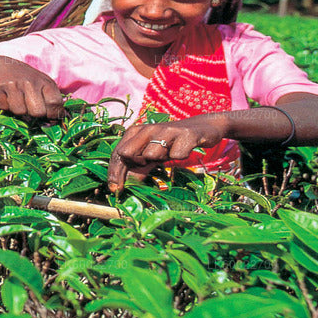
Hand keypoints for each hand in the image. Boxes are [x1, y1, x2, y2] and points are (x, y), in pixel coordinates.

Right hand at [0, 59, 64, 119]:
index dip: (53, 113)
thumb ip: (49, 99)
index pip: (55, 103)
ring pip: (20, 112)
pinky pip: (4, 107)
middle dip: (33, 114)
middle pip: (38, 112)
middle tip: (28, 106)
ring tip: (14, 99)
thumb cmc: (22, 77)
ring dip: (17, 109)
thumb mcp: (40, 83)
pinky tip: (4, 96)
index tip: (49, 116)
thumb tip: (60, 117)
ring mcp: (13, 85)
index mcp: (43, 81)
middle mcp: (29, 82)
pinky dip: (4, 105)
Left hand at [106, 115, 226, 192]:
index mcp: (136, 131)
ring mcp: (166, 130)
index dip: (114, 172)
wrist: (203, 128)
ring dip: (161, 159)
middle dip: (136, 164)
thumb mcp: (153, 154)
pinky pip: (176, 155)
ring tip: (169, 152)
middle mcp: (148, 128)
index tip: (115, 189)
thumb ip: (139, 167)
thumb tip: (126, 184)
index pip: (117, 153)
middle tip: (150, 162)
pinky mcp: (185, 135)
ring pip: (151, 154)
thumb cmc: (172, 143)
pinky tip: (184, 149)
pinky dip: (180, 156)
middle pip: (127, 152)